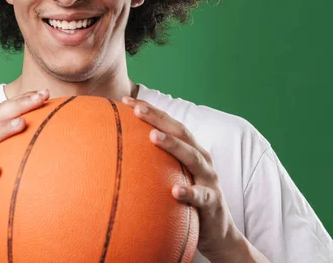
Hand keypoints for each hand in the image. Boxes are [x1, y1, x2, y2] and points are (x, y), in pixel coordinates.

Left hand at [121, 96, 244, 260]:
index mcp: (190, 149)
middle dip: (158, 118)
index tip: (125, 101)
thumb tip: (115, 154)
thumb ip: (152, 164)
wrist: (217, 232)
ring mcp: (208, 179)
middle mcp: (201, 159)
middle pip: (181, 132)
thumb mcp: (171, 177)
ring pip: (192, 157)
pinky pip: (201, 196)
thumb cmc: (187, 199)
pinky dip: (189, 192)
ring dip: (172, 145)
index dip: (150, 110)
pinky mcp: (213, 202)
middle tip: (137, 109)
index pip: (169, 124)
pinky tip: (174, 192)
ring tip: (152, 136)